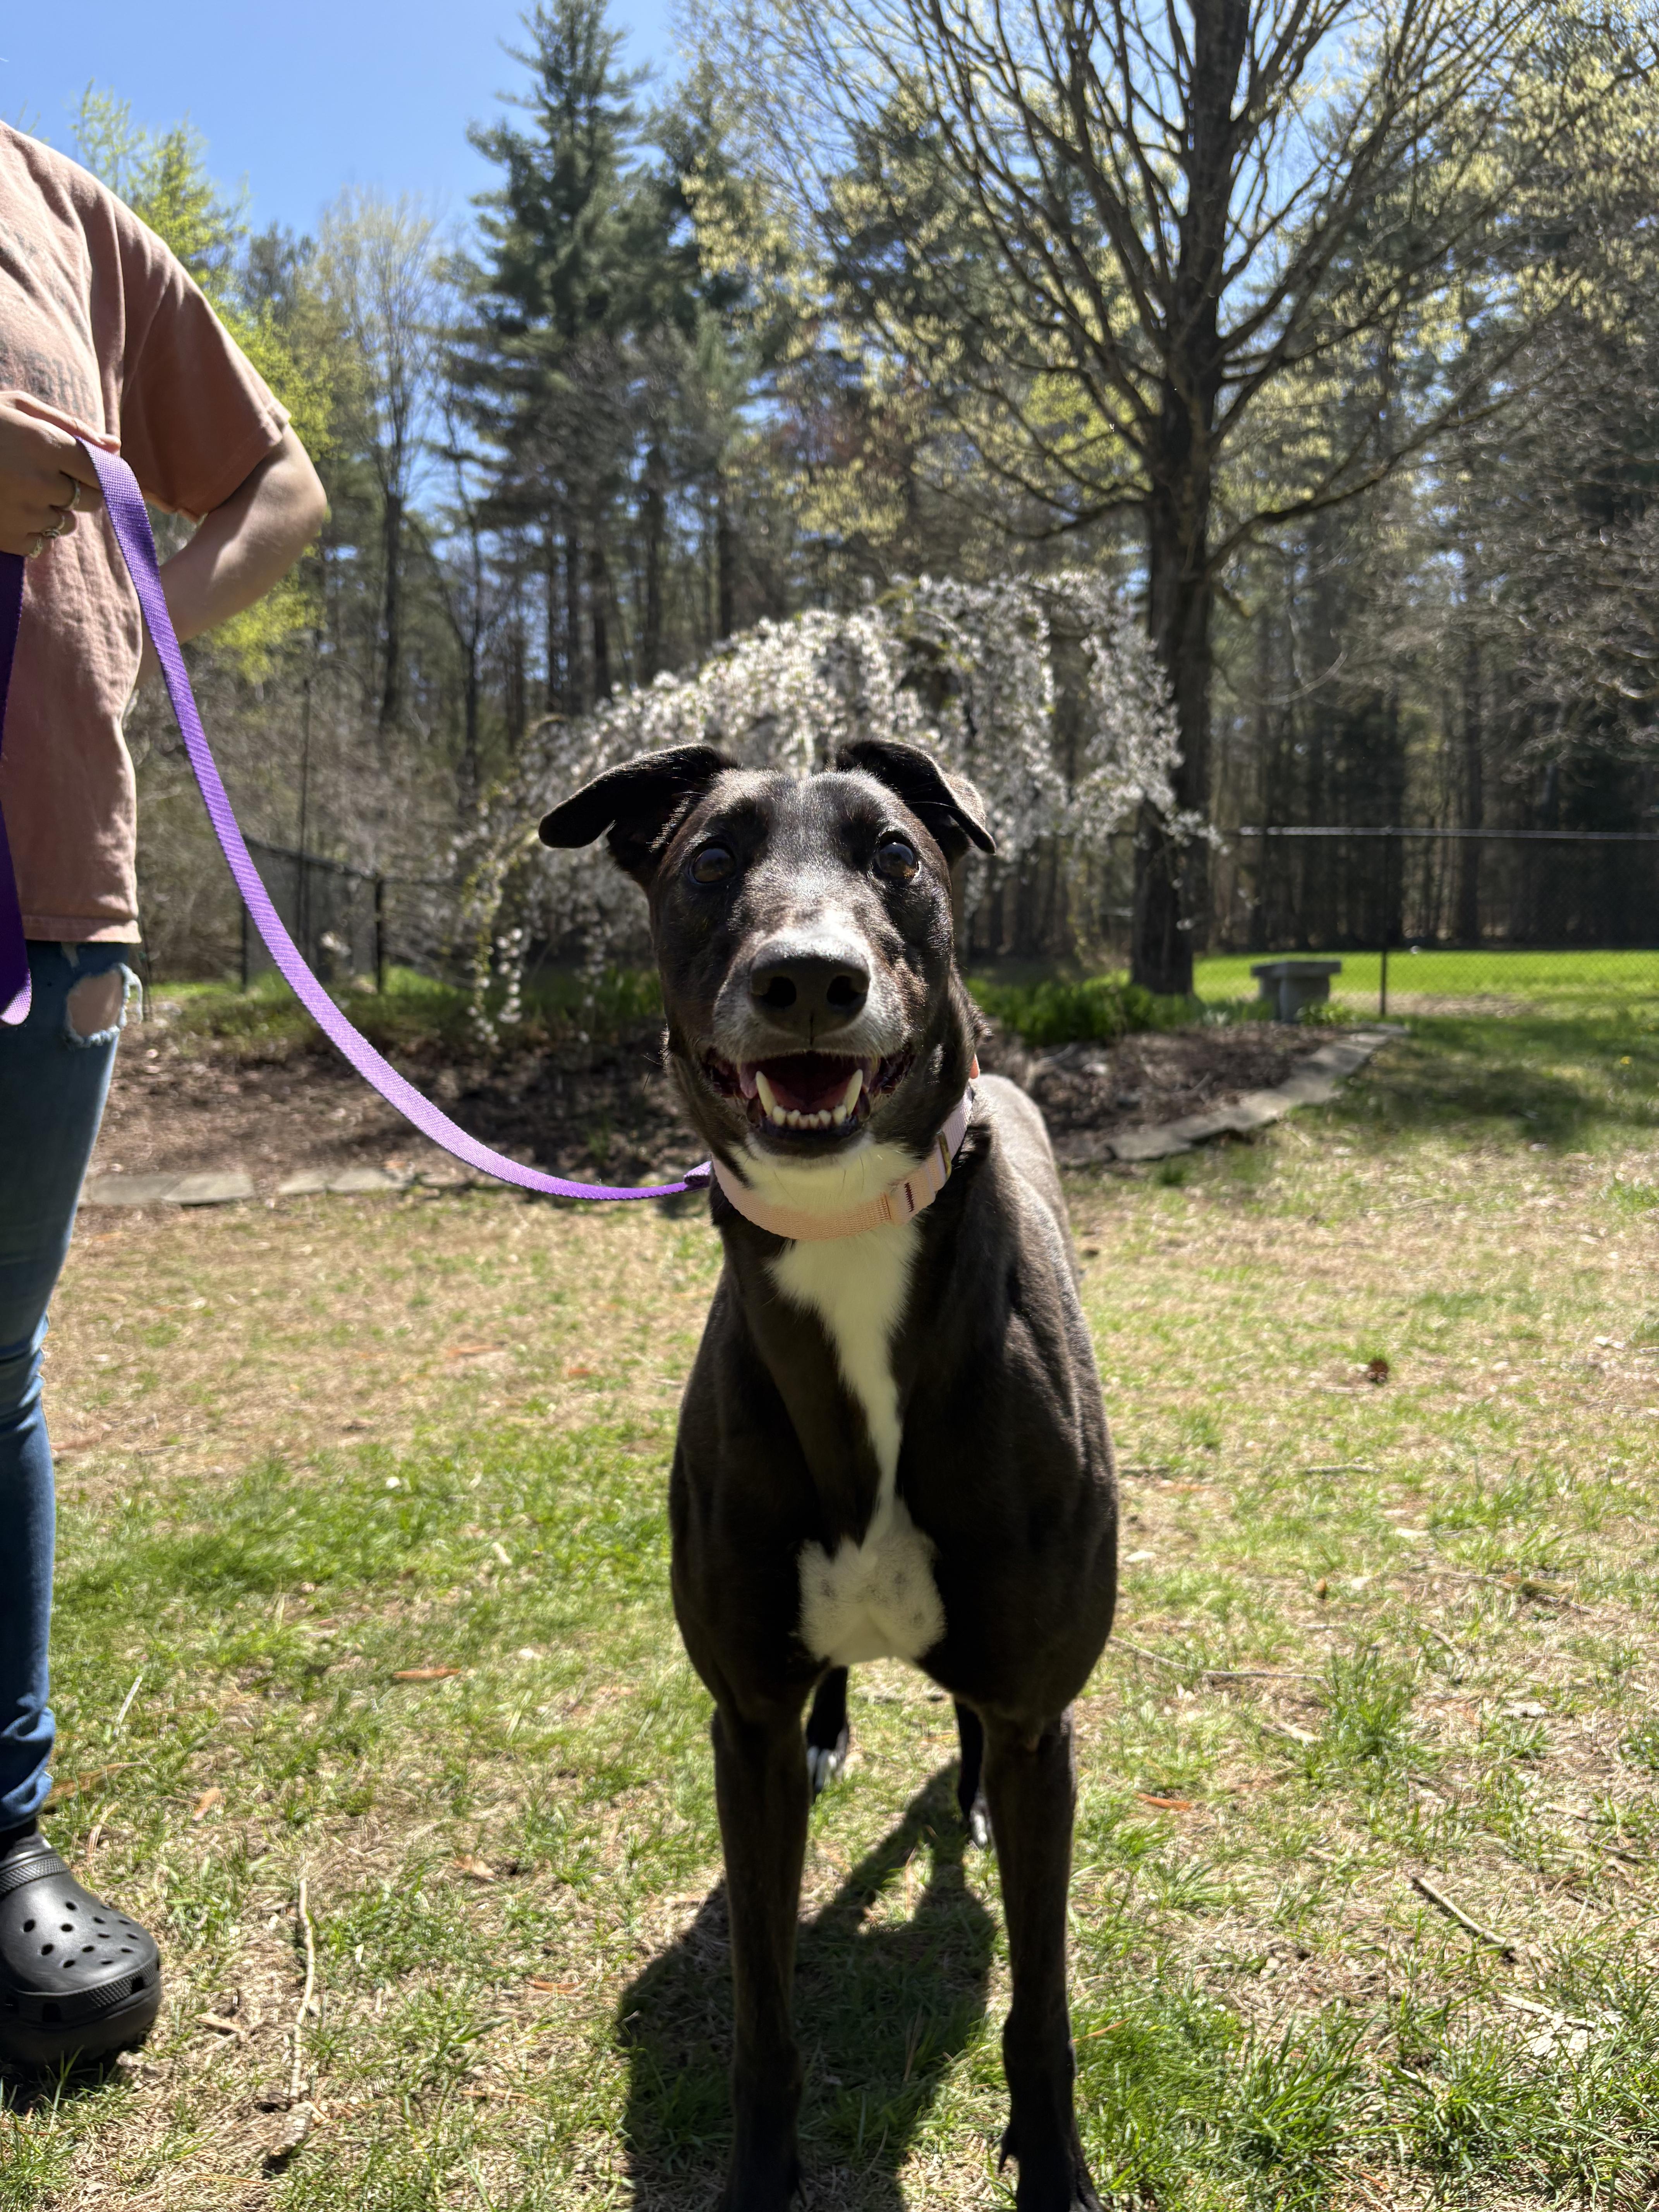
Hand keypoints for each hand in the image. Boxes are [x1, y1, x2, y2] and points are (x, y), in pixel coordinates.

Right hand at [0, 391, 117, 556]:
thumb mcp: (17, 408)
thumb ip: (70, 427)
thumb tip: (115, 447)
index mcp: (46, 444)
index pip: (102, 471)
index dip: (97, 472)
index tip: (82, 469)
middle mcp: (42, 482)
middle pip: (92, 502)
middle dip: (78, 491)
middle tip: (46, 477)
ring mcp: (26, 513)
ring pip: (66, 524)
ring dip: (51, 510)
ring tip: (16, 489)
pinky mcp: (10, 539)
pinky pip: (41, 543)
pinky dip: (30, 530)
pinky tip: (5, 508)